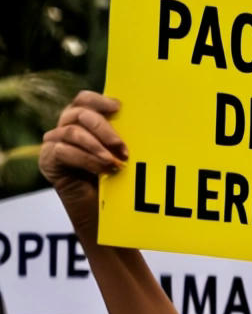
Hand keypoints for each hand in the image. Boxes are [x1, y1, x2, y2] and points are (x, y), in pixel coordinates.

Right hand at [38, 90, 126, 224]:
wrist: (101, 214)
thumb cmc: (115, 182)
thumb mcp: (121, 155)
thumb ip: (121, 138)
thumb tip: (140, 120)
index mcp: (84, 122)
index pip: (84, 100)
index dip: (98, 100)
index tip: (118, 107)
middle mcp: (66, 128)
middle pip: (79, 113)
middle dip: (104, 129)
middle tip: (123, 148)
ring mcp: (54, 143)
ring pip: (72, 132)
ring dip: (97, 147)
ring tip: (115, 163)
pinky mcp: (48, 160)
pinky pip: (63, 151)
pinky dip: (85, 159)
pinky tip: (102, 169)